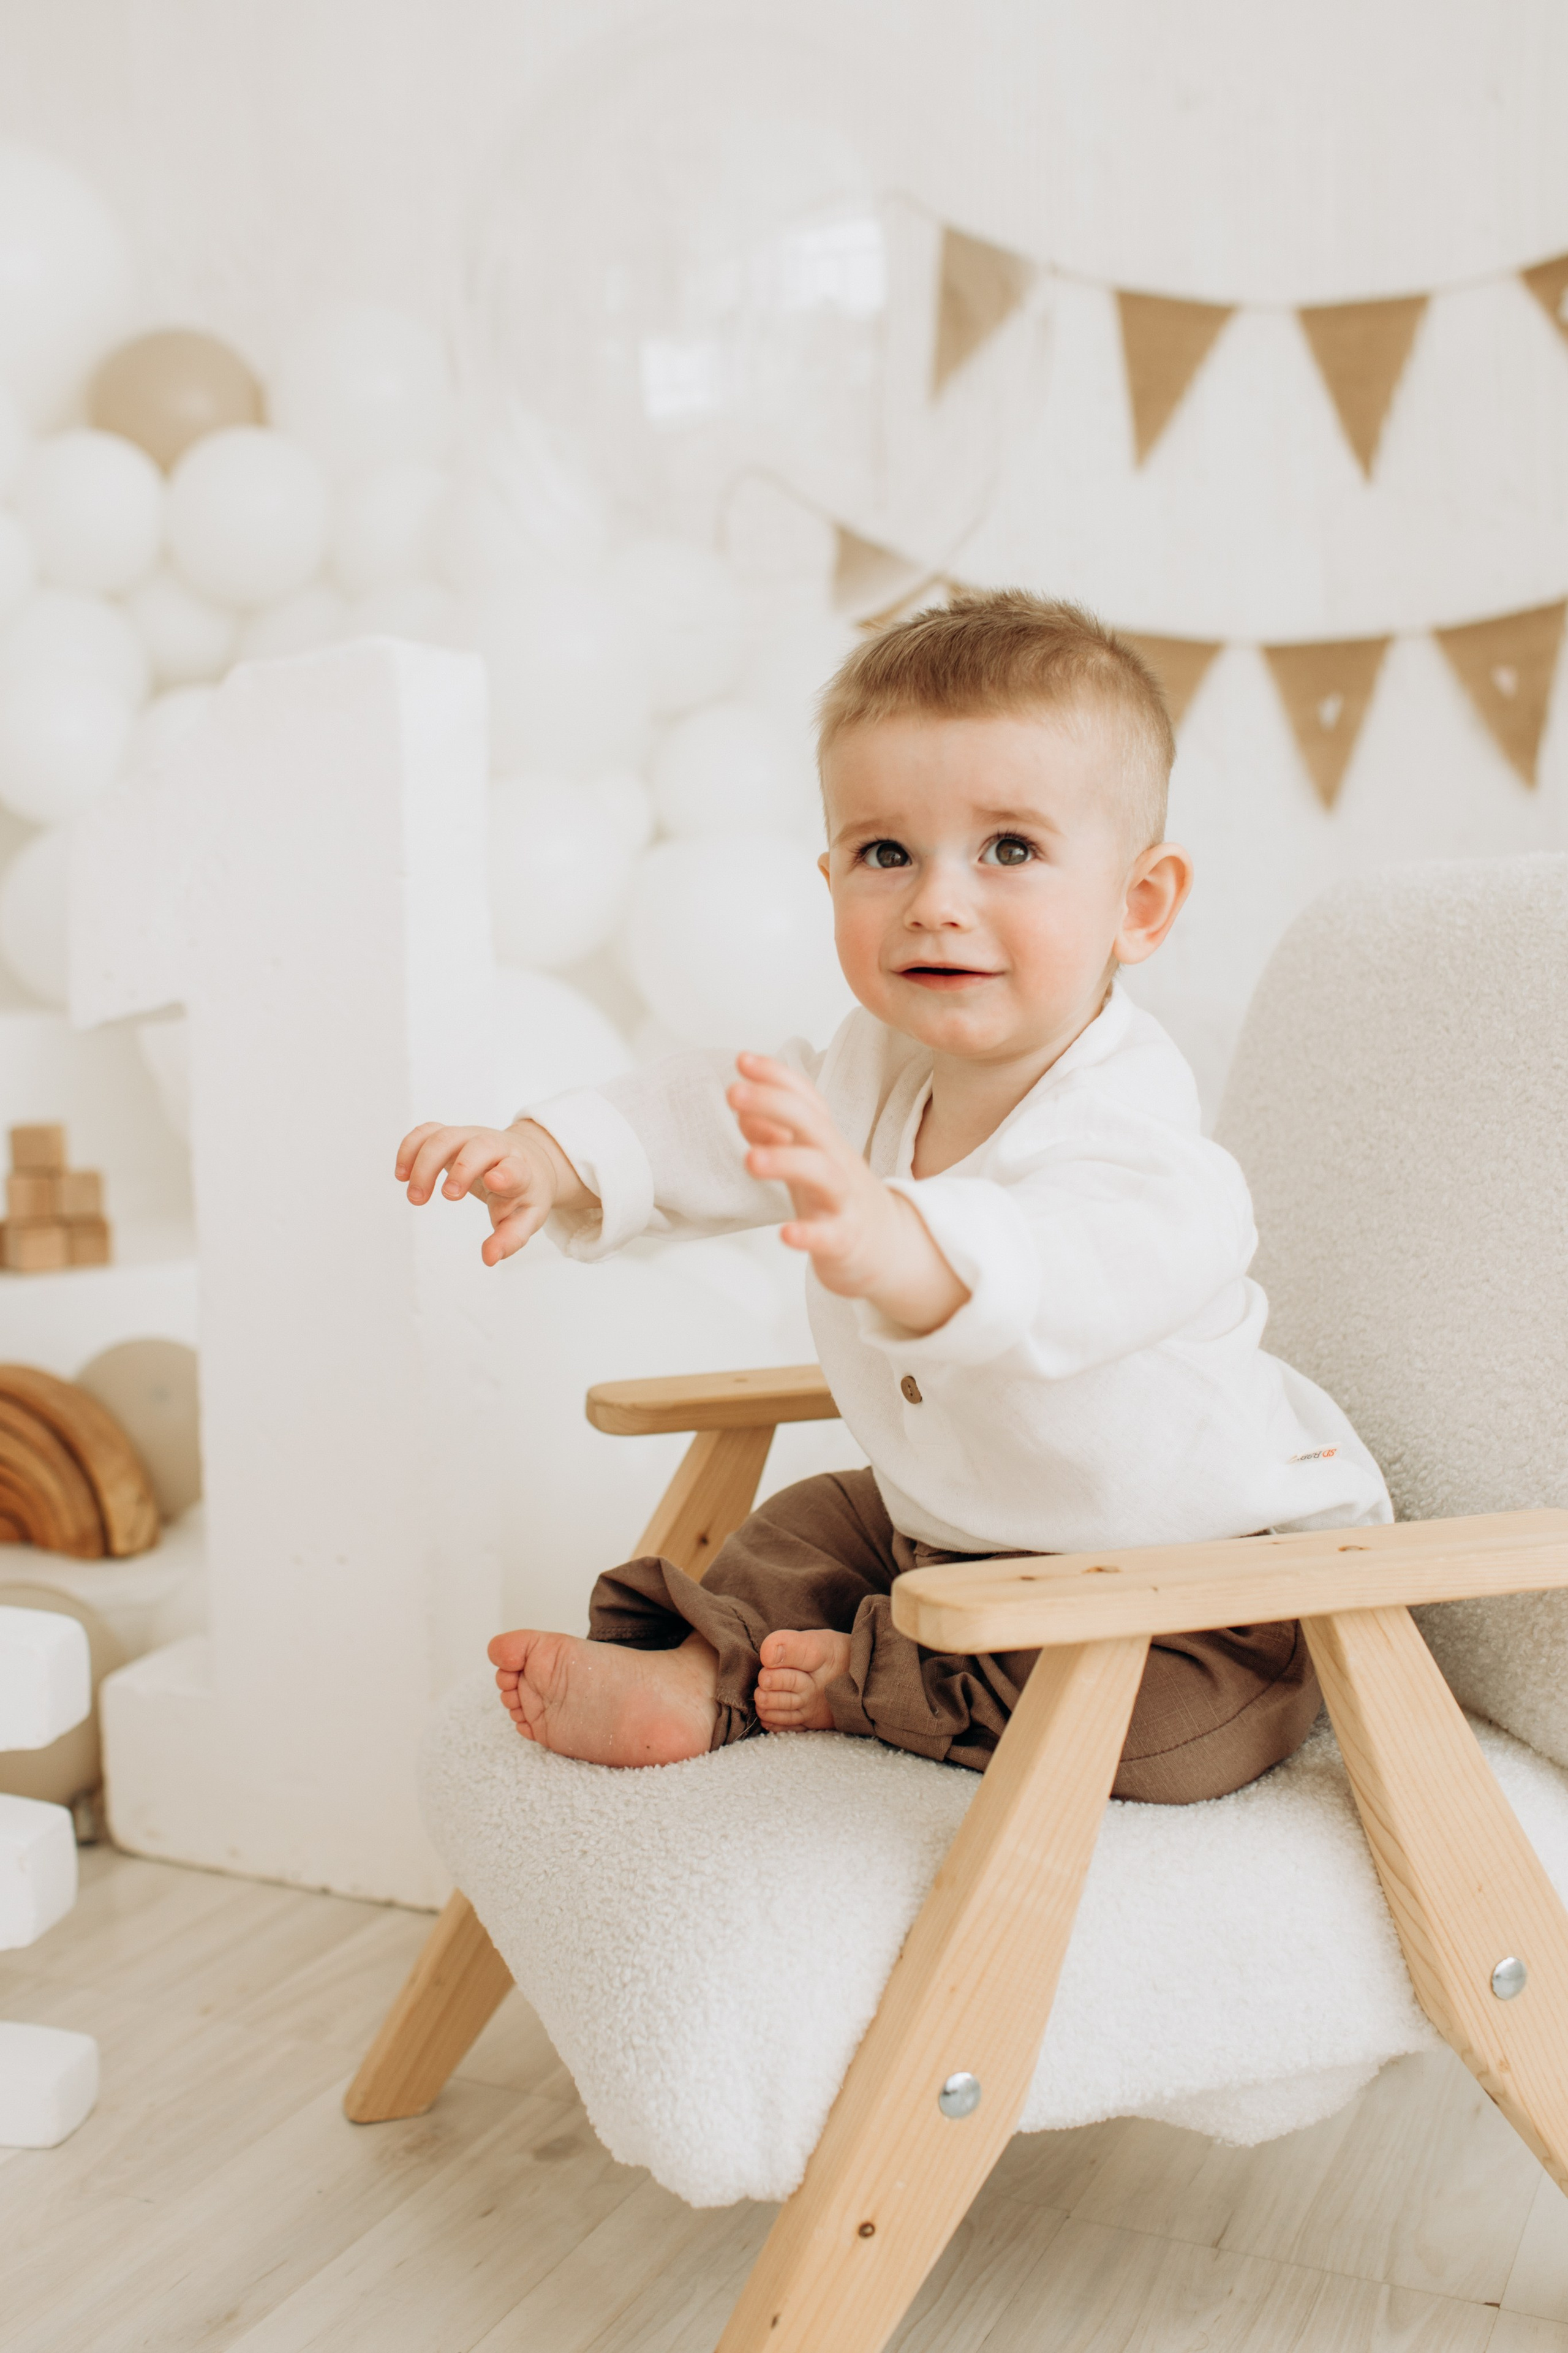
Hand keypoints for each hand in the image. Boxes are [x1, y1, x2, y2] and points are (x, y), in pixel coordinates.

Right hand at [394, 1118, 581, 1266]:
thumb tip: (489, 1258)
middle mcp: (496, 1148)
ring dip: (425, 1163)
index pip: (515, 1168)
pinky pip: (427, 1132)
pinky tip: (401, 1174)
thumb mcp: (525, 1218)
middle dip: (460, 1168)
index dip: (506, 1174)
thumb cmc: (523, 1193)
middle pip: (478, 1145)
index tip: (493, 1183)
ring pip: (446, 1136)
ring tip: (415, 1197)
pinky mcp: (452, 1136)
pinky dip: (410, 1148)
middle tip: (447, 1197)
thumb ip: (509, 1239)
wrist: (526, 1160)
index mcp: (520, 1170)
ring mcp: (472, 1137)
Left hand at [726, 1054, 968, 1334]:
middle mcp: (837, 1163)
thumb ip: (776, 1138)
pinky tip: (785, 1234)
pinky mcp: (847, 1240)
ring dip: (786, 1162)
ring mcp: (845, 1201)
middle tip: (733, 1093)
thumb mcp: (807, 1164)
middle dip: (773, 1103)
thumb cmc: (839, 1200)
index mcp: (824, 1142)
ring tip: (749, 1160)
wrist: (890, 1249)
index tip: (742, 1059)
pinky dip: (808, 1234)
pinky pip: (831, 1235)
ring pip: (823, 1173)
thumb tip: (744, 1112)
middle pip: (812, 1123)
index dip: (776, 1077)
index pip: (805, 1099)